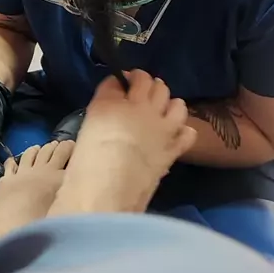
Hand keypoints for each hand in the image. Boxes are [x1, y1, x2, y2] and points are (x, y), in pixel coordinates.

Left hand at [0, 140, 74, 238]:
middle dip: (59, 145)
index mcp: (57, 179)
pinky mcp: (6, 178)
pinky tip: (15, 161)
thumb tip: (71, 194)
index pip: (69, 156)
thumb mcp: (59, 212)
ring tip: (41, 148)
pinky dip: (14, 161)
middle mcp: (41, 170)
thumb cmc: (36, 225)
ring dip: (38, 149)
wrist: (4, 228)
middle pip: (51, 150)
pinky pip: (11, 164)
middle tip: (64, 145)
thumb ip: (66, 199)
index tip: (78, 149)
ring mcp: (22, 172)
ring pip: (31, 153)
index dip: (74, 150)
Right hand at [50, 70, 196, 215]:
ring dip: (170, 103)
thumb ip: (102, 111)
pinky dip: (183, 131)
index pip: (120, 79)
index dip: (121, 79)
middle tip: (141, 91)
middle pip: (151, 83)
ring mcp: (162, 127)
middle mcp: (141, 108)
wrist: (107, 193)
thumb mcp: (86, 130)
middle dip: (147, 83)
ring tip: (162, 110)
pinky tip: (175, 134)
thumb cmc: (85, 166)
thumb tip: (111, 106)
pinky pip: (188, 132)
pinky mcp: (174, 148)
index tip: (119, 84)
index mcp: (111, 102)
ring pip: (177, 103)